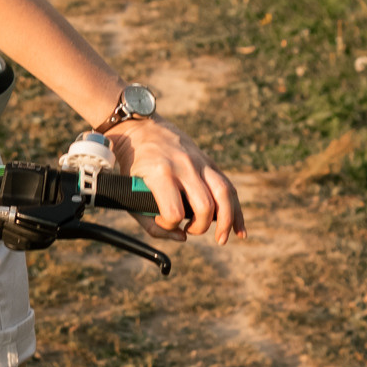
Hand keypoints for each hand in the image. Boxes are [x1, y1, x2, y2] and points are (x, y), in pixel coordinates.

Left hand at [107, 118, 244, 242]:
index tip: (162, 221)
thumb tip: (181, 237)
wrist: (140, 127)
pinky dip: (235, 210)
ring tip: (221, 239)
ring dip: (227, 221)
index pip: (174, 211)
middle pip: (204, 205)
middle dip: (199, 226)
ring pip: (224, 194)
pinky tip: (239, 228)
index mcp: (160, 172)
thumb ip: (148, 220)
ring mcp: (200, 162)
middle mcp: (184, 166)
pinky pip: (228, 186)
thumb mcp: (127, 190)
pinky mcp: (208, 162)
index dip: (168, 224)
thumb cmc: (132, 163)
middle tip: (189, 229)